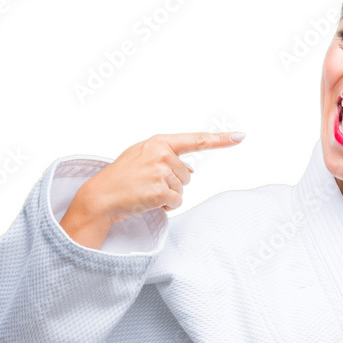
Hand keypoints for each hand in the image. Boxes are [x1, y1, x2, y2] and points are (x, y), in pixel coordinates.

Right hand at [85, 131, 245, 221]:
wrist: (101, 196)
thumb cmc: (121, 177)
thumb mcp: (142, 158)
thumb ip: (167, 158)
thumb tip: (192, 169)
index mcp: (159, 142)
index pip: (196, 140)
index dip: (221, 139)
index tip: (241, 136)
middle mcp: (162, 153)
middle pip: (188, 175)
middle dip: (173, 183)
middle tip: (148, 184)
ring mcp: (161, 171)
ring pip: (183, 190)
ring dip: (168, 195)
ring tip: (145, 192)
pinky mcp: (161, 190)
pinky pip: (177, 202)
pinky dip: (166, 206)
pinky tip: (148, 201)